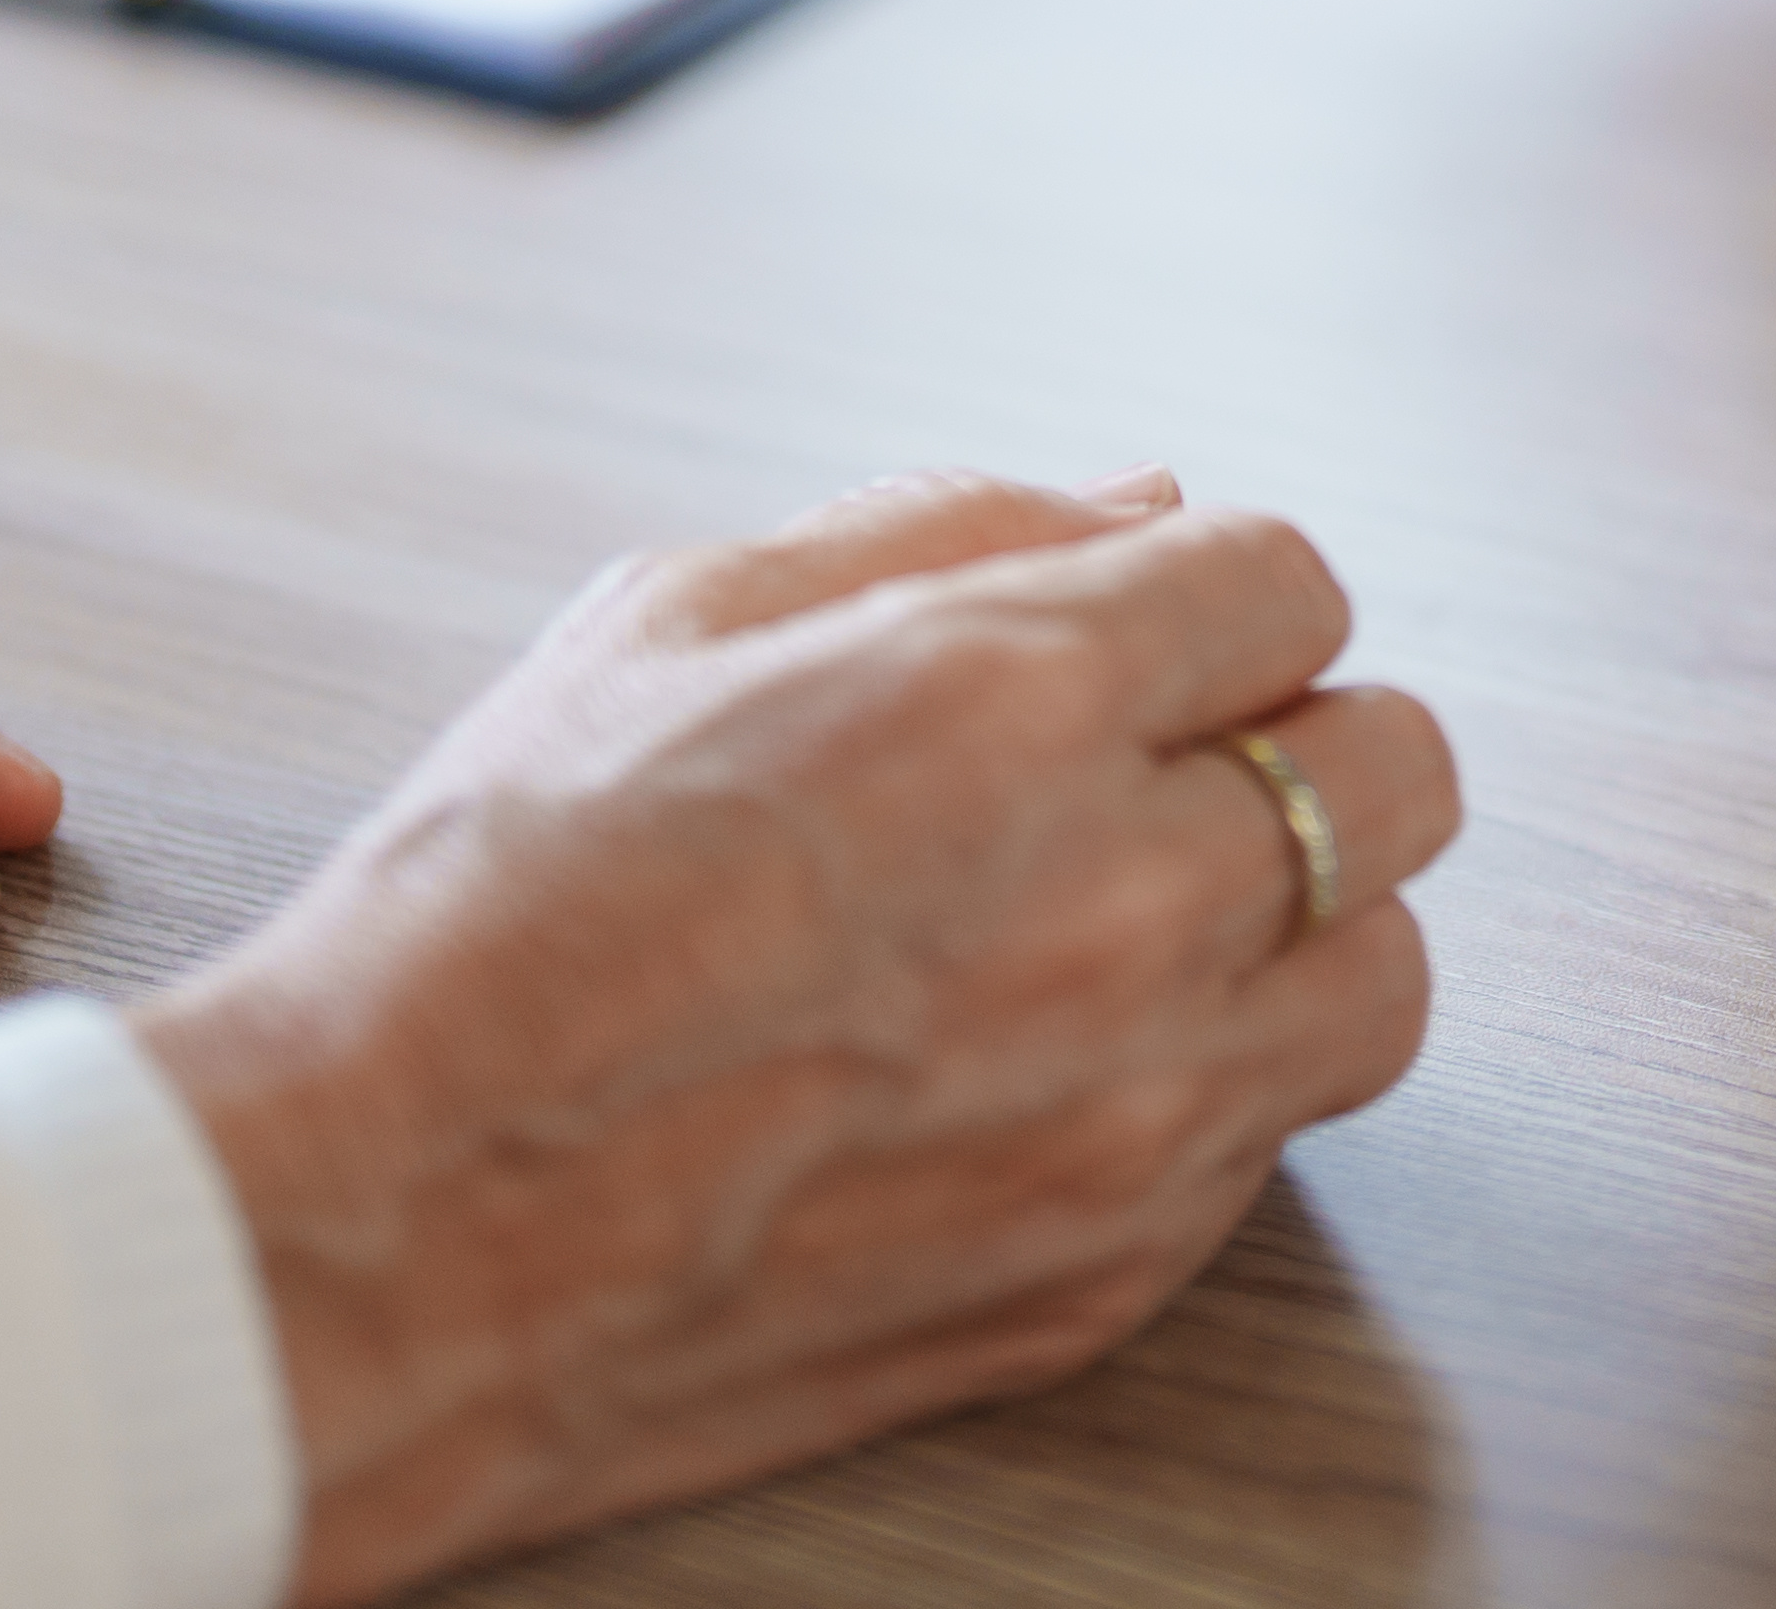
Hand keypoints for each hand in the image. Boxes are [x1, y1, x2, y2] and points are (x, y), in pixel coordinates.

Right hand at [132, 472, 1451, 1605]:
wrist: (377, 1240)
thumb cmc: (490, 918)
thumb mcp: (675, 620)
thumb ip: (945, 528)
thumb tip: (1143, 503)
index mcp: (1007, 702)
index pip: (1293, 585)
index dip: (1223, 595)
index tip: (1159, 635)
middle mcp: (1117, 904)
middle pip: (1398, 771)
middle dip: (1301, 736)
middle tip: (1174, 763)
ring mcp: (1131, 1111)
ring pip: (1384, 972)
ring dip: (1302, 921)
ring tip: (1151, 919)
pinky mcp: (1106, 1272)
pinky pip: (1269, 1142)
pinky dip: (1210, 1083)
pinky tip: (1059, 1058)